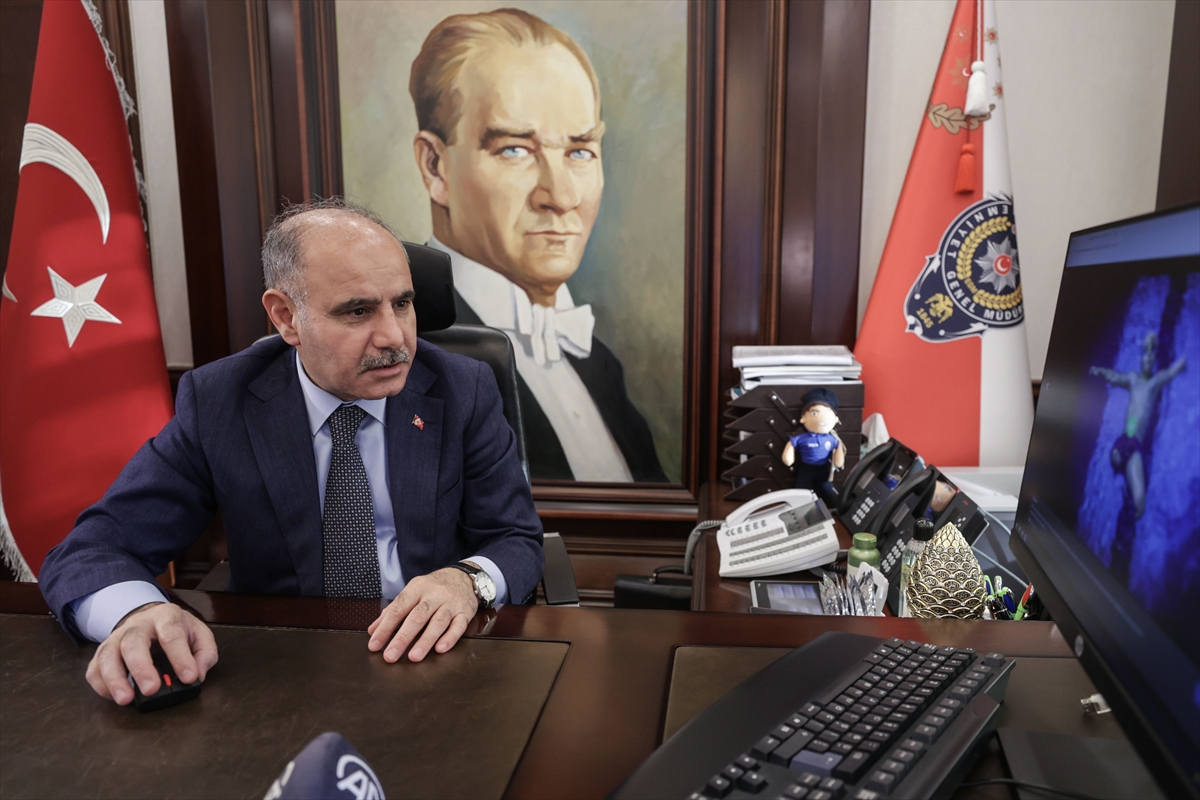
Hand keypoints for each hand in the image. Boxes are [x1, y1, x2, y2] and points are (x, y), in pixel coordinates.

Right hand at [86, 602, 217, 704]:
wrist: (150, 617)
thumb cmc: (176, 629)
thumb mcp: (199, 634)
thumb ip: (205, 653)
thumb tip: (199, 674)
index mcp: (165, 617)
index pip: (172, 634)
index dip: (180, 657)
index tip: (189, 678)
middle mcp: (137, 625)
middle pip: (133, 642)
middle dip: (141, 668)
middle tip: (152, 689)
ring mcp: (116, 638)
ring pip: (107, 655)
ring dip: (115, 679)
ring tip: (126, 700)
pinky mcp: (102, 653)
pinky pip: (94, 668)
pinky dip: (102, 685)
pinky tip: (115, 696)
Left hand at [367, 568, 477, 662]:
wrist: (464, 577)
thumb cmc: (433, 588)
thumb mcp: (412, 592)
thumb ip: (393, 610)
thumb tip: (373, 630)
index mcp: (417, 588)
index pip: (399, 608)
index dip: (385, 627)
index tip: (375, 645)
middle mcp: (434, 595)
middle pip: (417, 616)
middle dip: (402, 637)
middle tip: (390, 656)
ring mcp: (451, 603)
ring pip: (438, 622)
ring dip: (425, 640)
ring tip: (414, 657)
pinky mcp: (465, 612)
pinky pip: (459, 626)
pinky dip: (450, 638)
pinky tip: (440, 649)